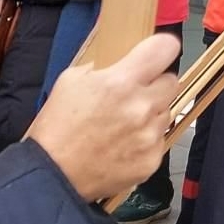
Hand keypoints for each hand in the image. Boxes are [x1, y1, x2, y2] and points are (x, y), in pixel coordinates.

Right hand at [25, 33, 178, 201]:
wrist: (51, 175)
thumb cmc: (57, 128)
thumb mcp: (71, 80)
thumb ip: (104, 67)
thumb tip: (125, 63)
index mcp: (121, 82)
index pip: (165, 48)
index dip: (161, 49)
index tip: (157, 54)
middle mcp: (141, 107)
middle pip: (172, 82)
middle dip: (156, 85)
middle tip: (135, 94)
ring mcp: (149, 136)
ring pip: (166, 113)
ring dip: (151, 114)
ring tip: (123, 125)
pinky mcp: (151, 160)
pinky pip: (159, 141)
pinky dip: (145, 142)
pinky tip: (122, 146)